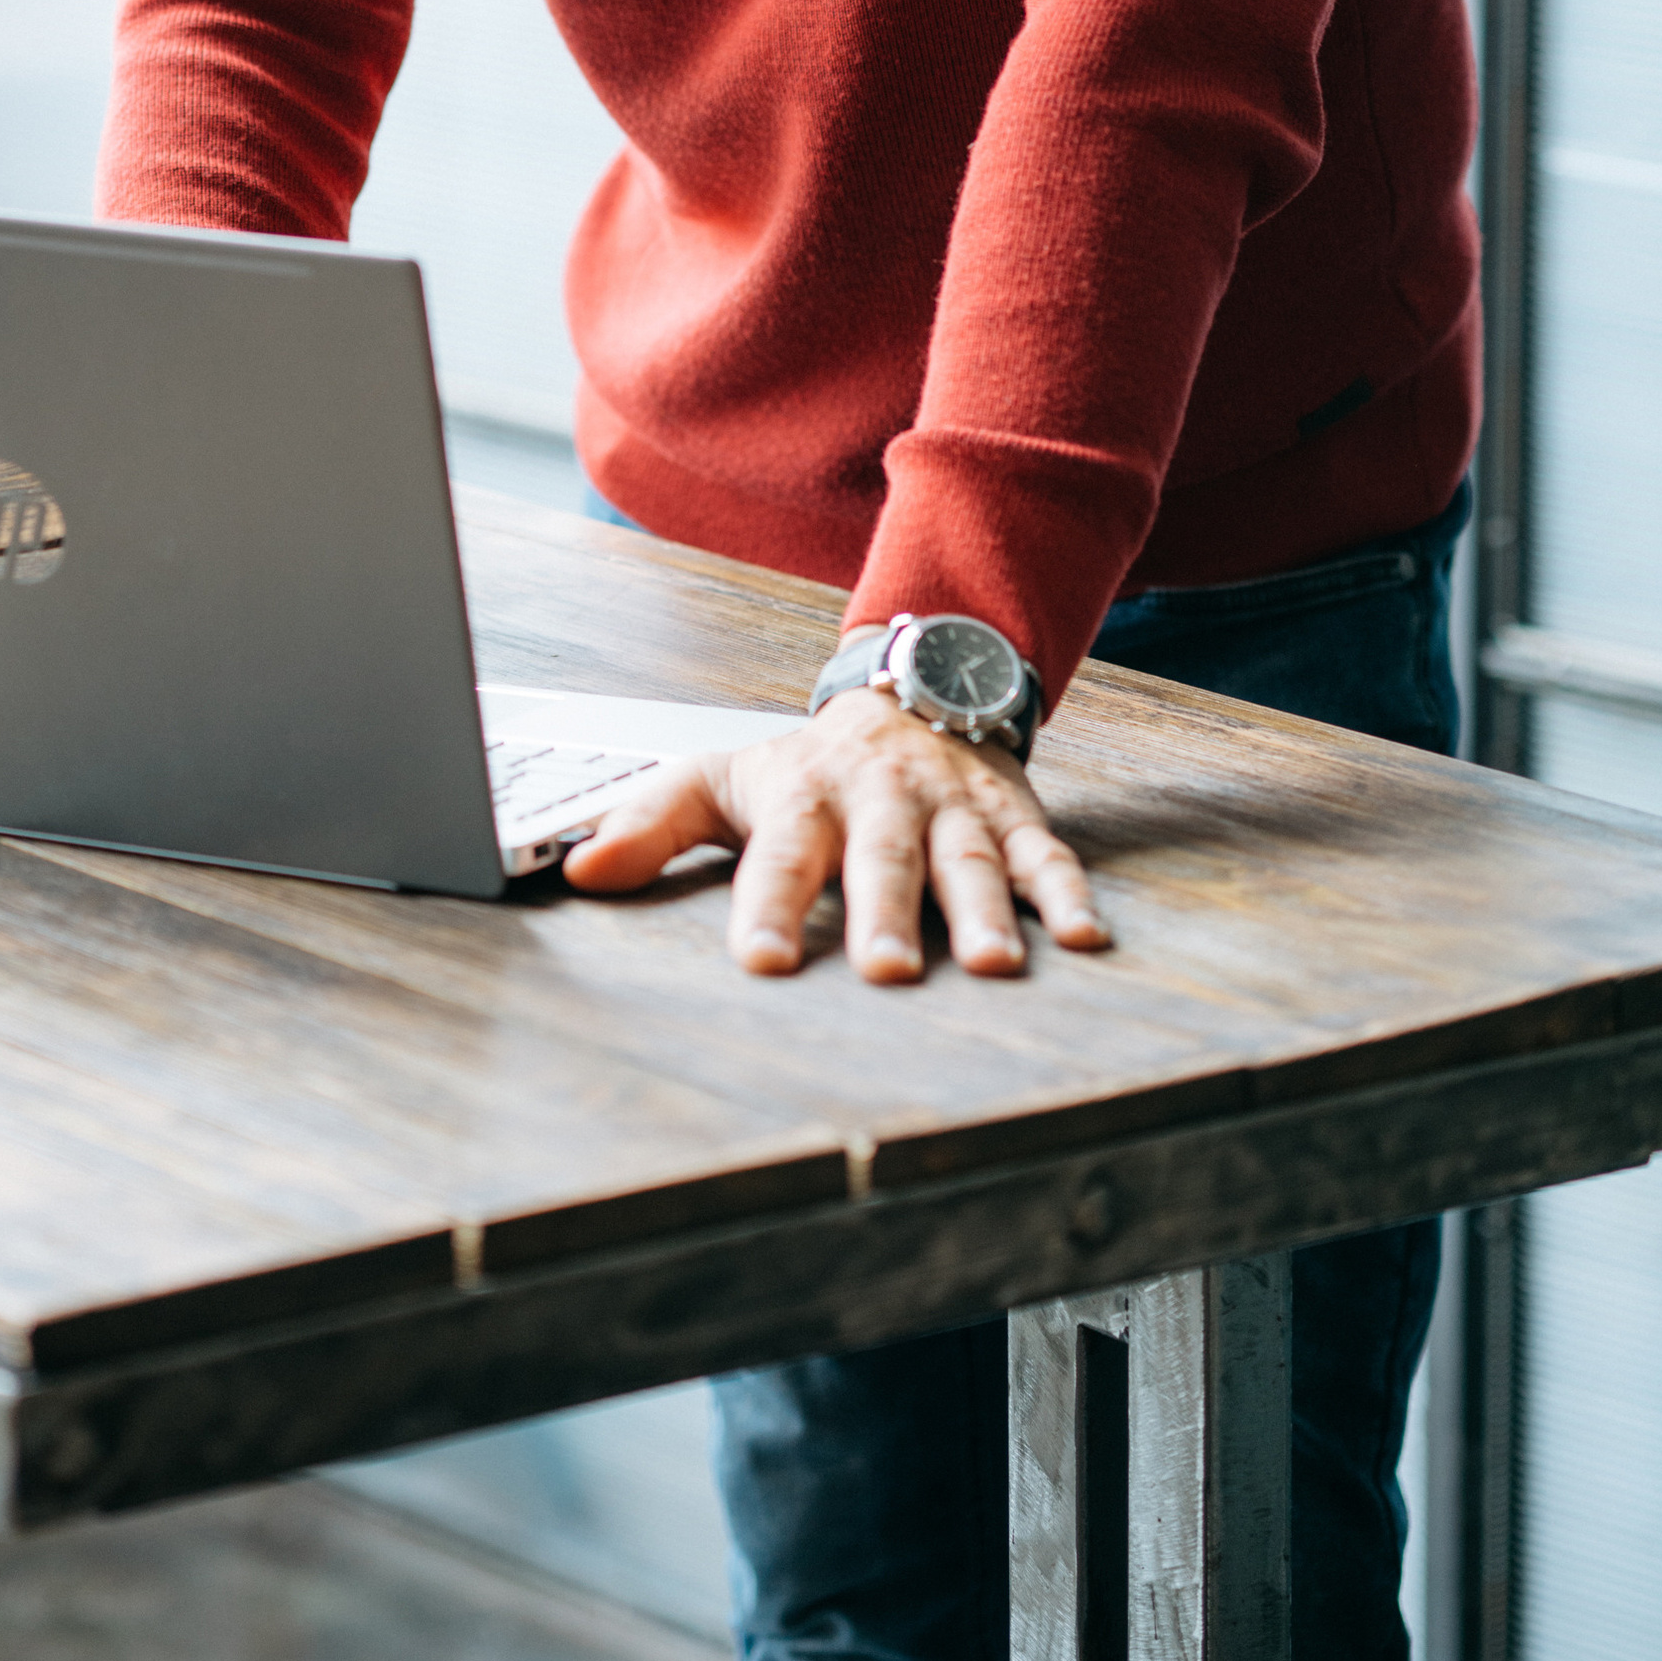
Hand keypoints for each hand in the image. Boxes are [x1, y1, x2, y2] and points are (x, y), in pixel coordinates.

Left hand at [560, 685, 1109, 980]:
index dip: (768, 905)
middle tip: (887, 973)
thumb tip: (576, 870)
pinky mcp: (1011, 817)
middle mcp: (881, 800)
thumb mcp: (719, 780)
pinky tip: (1085, 938)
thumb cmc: (803, 765)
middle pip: (882, 861)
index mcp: (804, 796)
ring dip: (985, 912)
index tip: (759, 961)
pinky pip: (1045, 855)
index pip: (780, 855)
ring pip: (968, 860)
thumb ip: (648, 824)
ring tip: (993, 967)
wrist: (910, 687)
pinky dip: (1067, 892)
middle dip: (885, 914)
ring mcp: (952, 807)